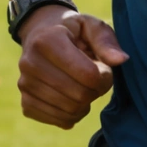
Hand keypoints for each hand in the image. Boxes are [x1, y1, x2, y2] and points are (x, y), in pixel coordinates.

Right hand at [15, 7, 125, 128]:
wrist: (39, 35)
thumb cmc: (71, 30)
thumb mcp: (91, 26)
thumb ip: (106, 41)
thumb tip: (121, 60)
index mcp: (48, 40)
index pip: (87, 74)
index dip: (105, 77)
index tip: (105, 69)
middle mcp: (30, 63)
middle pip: (79, 96)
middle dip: (96, 91)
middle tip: (97, 80)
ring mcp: (24, 85)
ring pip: (69, 112)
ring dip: (86, 104)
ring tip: (84, 87)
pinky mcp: (25, 103)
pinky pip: (57, 120)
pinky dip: (72, 115)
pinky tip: (72, 98)